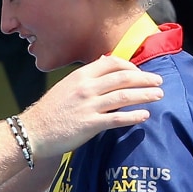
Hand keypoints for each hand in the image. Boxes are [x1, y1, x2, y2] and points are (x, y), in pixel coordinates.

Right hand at [20, 55, 162, 158]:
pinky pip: (118, 118)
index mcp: (81, 76)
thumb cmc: (50, 110)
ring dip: (145, 95)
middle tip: (159, 82)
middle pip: (123, 78)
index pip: (112, 63)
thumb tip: (104, 61)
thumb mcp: (66, 85)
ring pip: (124, 96)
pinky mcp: (90, 124)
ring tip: (158, 96)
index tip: (140, 73)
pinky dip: (134, 116)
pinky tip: (145, 115)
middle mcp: (86, 87)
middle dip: (145, 79)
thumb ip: (87, 76)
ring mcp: (89, 105)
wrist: (33, 130)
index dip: (130, 67)